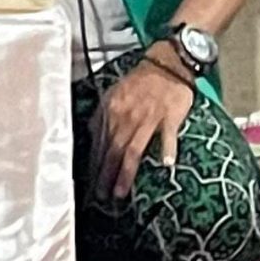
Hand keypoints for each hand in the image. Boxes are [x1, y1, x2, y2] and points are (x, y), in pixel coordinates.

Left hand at [89, 52, 194, 204]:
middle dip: (104, 175)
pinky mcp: (169, 117)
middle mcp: (126, 116)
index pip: (99, 143)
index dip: (94, 165)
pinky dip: (167, 149)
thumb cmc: (140, 81)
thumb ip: (102, 115)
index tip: (90, 184)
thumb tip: (91, 133)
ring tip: (120, 191)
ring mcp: (148, 118)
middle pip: (112, 150)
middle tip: (101, 196)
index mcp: (111, 111)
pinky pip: (167, 135)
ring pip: (133, 149)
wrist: (165, 64)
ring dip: (125, 172)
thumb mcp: (112, 94)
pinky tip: (166, 165)